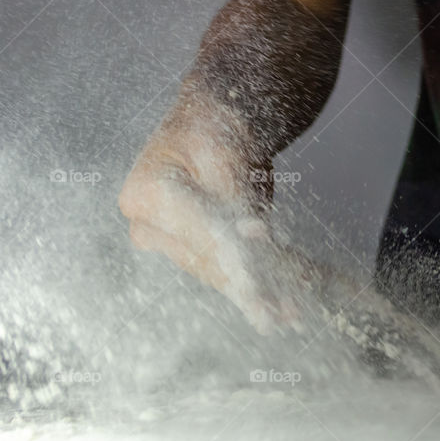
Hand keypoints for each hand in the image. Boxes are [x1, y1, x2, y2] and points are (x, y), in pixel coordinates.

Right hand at [118, 88, 286, 331]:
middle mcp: (149, 226)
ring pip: (222, 276)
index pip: (199, 232)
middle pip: (209, 262)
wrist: (210, 127)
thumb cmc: (214, 131)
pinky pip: (230, 274)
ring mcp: (169, 244)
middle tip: (282, 310)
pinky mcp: (194, 253)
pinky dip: (262, 287)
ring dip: (261, 296)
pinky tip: (286, 307)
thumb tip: (253, 236)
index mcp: (147, 195)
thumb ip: (234, 200)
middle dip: (252, 285)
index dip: (232, 253)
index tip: (258, 278)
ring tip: (292, 314)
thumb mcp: (225, 159)